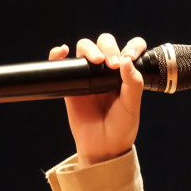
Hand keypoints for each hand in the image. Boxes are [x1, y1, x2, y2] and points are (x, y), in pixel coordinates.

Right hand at [48, 33, 146, 164]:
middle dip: (108, 47)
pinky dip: (57, 54)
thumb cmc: (121, 127)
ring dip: (89, 48)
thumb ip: (133, 84)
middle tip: (112, 64)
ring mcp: (88, 75)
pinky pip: (61, 63)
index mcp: (126, 73)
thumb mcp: (132, 106)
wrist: (103, 147)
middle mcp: (107, 70)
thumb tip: (127, 60)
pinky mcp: (71, 84)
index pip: (130, 49)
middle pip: (105, 43)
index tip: (130, 56)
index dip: (132, 46)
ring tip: (95, 61)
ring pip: (85, 48)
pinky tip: (62, 52)